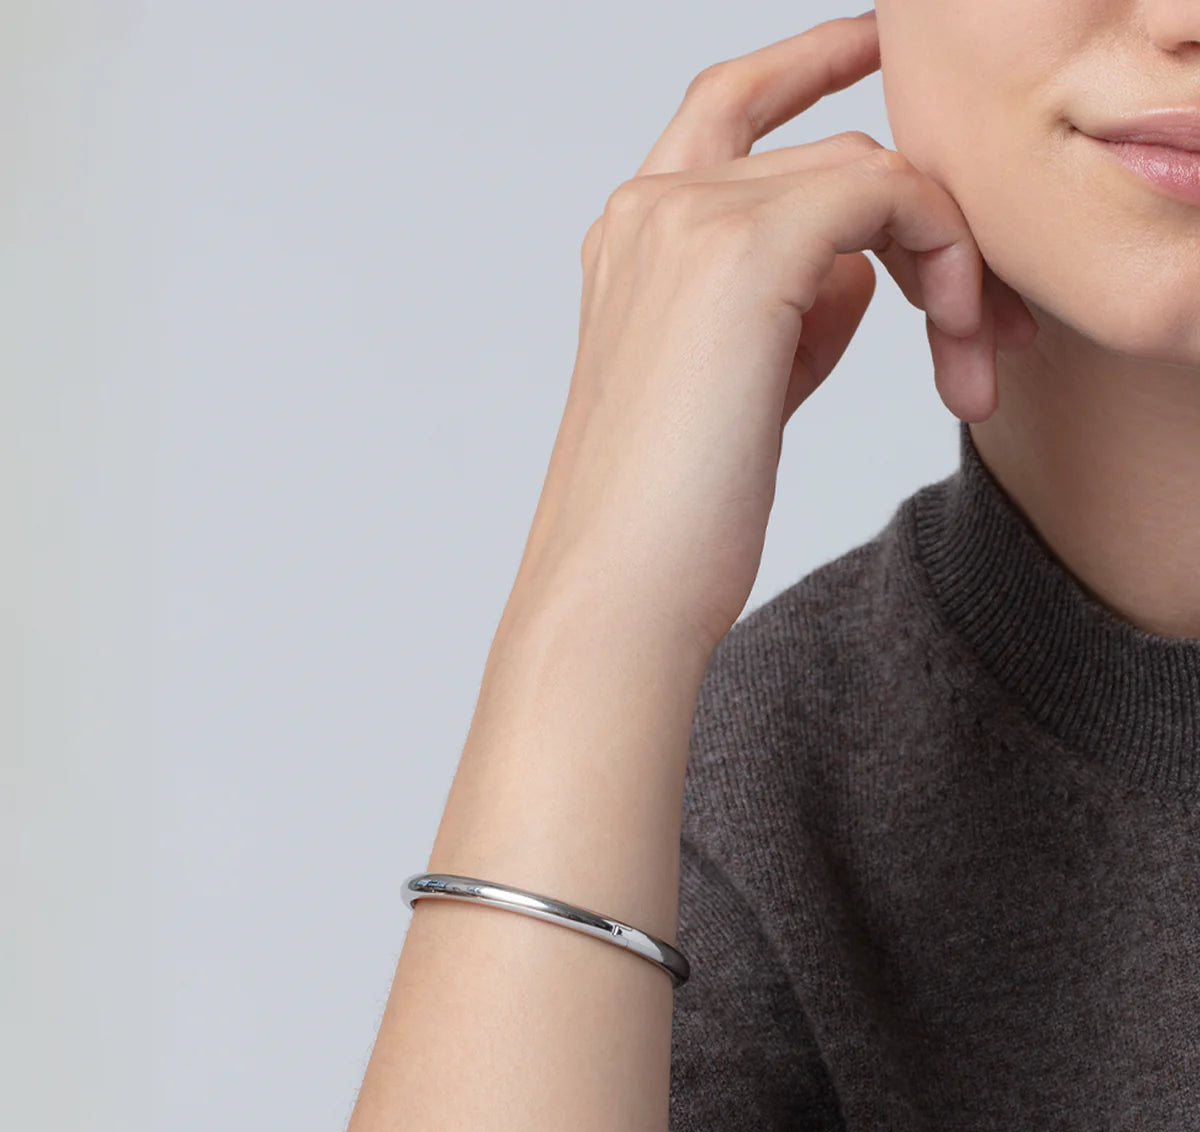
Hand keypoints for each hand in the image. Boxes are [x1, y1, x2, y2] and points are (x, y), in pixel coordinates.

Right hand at [504, 11, 1036, 664]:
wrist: (620, 593)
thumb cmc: (670, 522)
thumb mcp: (737, 397)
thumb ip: (791, 315)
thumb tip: (865, 271)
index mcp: (629, 244)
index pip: (731, 109)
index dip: (810, 67)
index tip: (873, 51)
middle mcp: (647, 211)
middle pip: (824, 145)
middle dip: (925, 221)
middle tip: (980, 318)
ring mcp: (686, 221)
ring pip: (866, 168)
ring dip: (944, 255)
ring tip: (968, 357)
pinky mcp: (741, 252)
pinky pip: (886, 190)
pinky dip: (943, 252)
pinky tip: (953, 340)